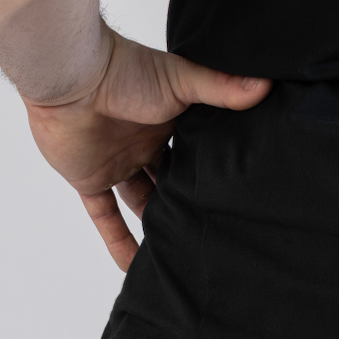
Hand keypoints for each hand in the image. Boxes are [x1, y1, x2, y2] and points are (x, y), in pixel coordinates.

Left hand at [24, 28, 270, 270]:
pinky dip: (118, 241)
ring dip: (157, 225)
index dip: (214, 169)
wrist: (72, 79)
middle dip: (187, 199)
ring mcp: (118, 162)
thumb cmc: (126, 71)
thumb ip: (222, 88)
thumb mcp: (183, 81)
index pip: (196, 149)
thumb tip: (267, 84)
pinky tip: (134, 267)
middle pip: (171, 178)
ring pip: (141, 201)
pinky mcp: (90, 179)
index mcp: (170, 118)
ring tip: (182, 252)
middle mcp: (145, 142)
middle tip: (215, 231)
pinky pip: (106, 216)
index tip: (238, 194)